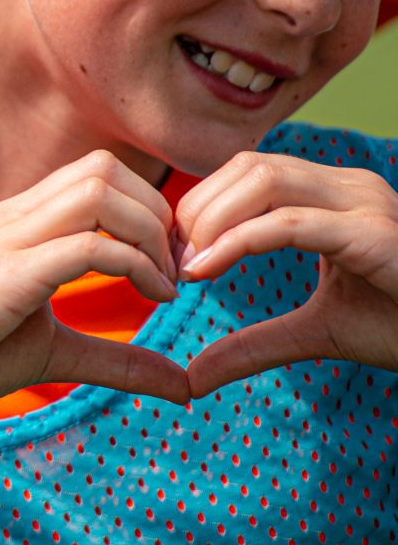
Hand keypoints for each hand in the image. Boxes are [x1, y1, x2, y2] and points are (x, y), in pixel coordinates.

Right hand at [0, 152, 190, 426]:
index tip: (172, 268)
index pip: (98, 174)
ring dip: (149, 232)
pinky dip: (135, 266)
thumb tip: (184, 385)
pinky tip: (151, 300)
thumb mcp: (56, 355)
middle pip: (104, 169)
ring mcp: (6, 240)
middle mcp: (12, 217)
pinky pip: (87, 245)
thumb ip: (118, 360)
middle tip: (177, 271)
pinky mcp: (5, 275)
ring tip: (165, 284)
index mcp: (19, 222)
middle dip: (158, 214)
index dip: (150, 211)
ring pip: (99, 191)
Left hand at [177, 152, 397, 395]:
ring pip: (263, 180)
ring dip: (211, 220)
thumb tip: (192, 378)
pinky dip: (237, 241)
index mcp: (336, 196)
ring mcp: (367, 204)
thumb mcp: (315, 334)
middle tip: (172, 261)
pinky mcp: (373, 234)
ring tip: (189, 267)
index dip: (200, 205)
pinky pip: (289, 222)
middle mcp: (352, 187)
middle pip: (249, 165)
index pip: (249, 171)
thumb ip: (255, 346)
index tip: (172, 254)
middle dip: (197, 208)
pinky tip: (205, 270)